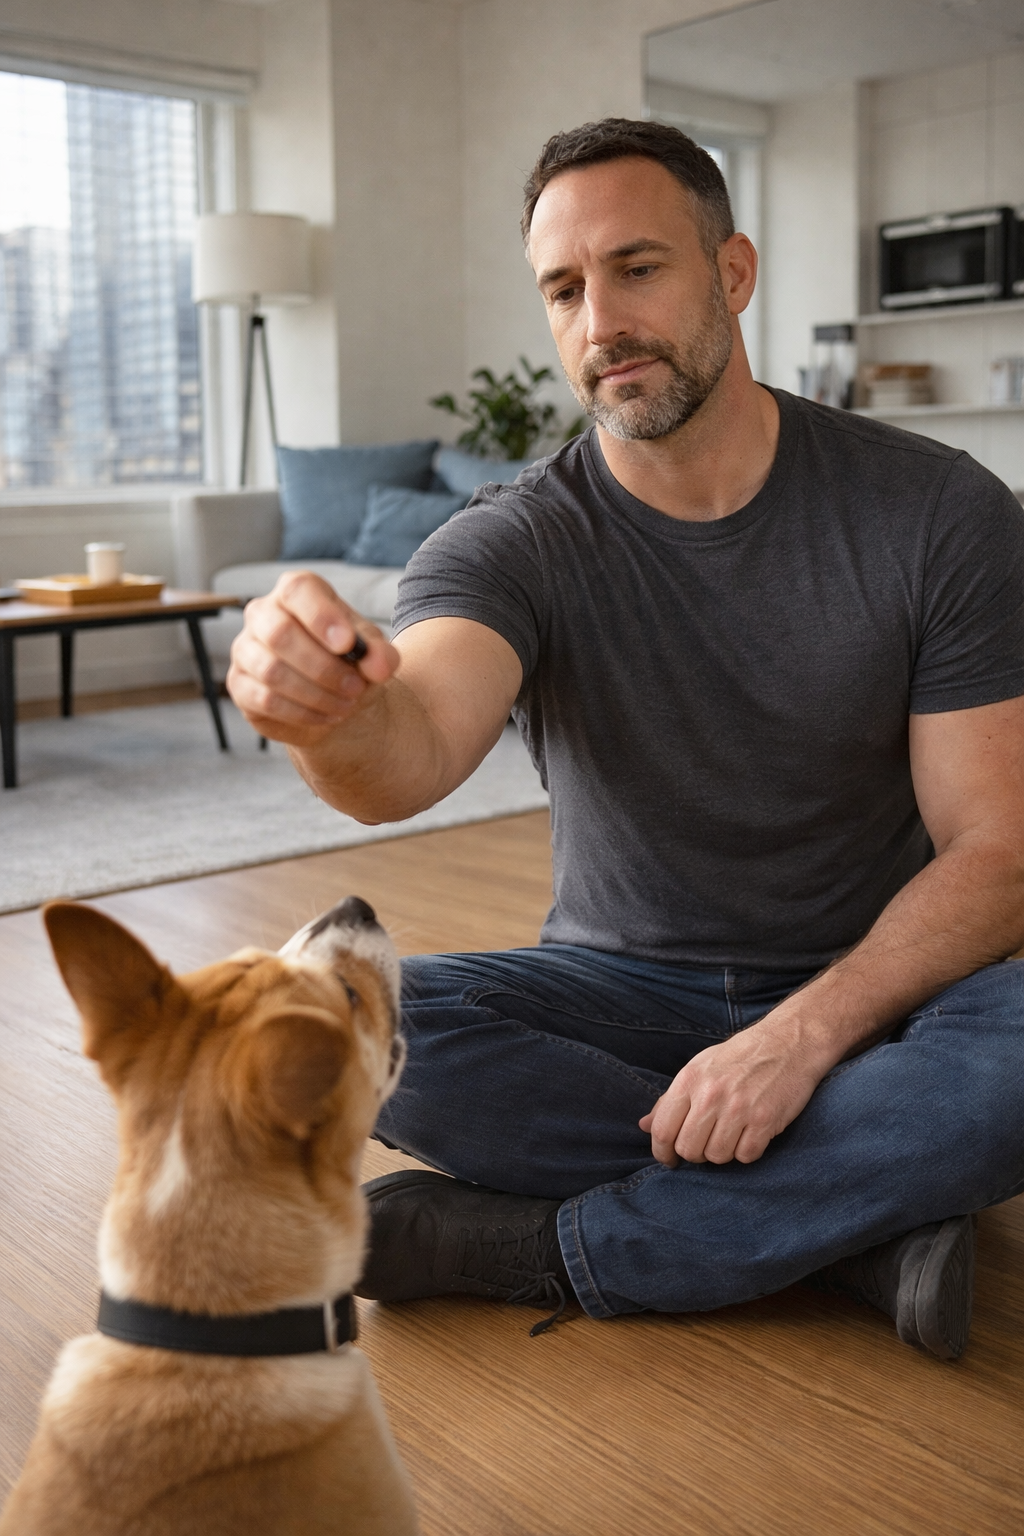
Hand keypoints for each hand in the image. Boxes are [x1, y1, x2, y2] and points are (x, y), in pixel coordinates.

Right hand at [227, 572, 399, 746]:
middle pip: (280, 633)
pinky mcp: (239, 684)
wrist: (336, 698)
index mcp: (296, 592)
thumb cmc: (351, 663)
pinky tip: (326, 716)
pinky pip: (265, 699)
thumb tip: (379, 665)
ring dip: (316, 694)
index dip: (321, 616)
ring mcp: (245, 648)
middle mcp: (263, 613)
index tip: (347, 644)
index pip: (298, 591)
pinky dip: (302, 712)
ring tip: (346, 704)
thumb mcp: (374, 655)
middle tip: (355, 687)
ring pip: (272, 671)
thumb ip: (380, 655)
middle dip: (323, 668)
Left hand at [639, 1020, 824, 1166]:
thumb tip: (644, 1125)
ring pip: (717, 1157)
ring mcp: (739, 1108)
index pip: (663, 1130)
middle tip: (706, 1144)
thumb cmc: (740, 1057)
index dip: (662, 1153)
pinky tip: (751, 1134)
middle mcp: (711, 1094)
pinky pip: (746, 1156)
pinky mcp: (765, 1120)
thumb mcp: (699, 1068)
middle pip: (688, 1149)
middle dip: (695, 1154)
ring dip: (723, 1152)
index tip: (670, 1159)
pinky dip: (747, 1151)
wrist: (788, 1042)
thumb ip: (670, 1099)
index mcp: (689, 1080)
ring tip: (732, 1133)